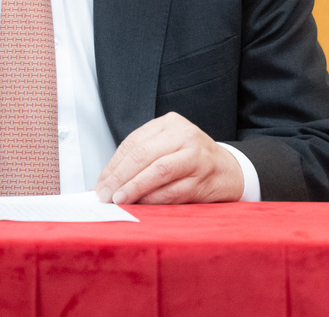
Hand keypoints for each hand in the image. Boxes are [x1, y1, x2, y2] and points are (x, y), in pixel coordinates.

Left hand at [94, 112, 243, 204]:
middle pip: (143, 155)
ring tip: (118, 200)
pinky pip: (173, 191)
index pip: (133, 144)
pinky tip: (141, 206)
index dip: (113, 166)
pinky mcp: (203, 179)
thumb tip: (104, 183)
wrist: (229, 170)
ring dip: (134, 188)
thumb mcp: (167, 148)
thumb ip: (139, 160)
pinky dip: (153, 200)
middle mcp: (184, 135)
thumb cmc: (191, 160)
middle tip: (104, 195)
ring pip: (158, 171)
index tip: (99, 185)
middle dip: (119, 177)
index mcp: (170, 123)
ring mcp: (196, 156)